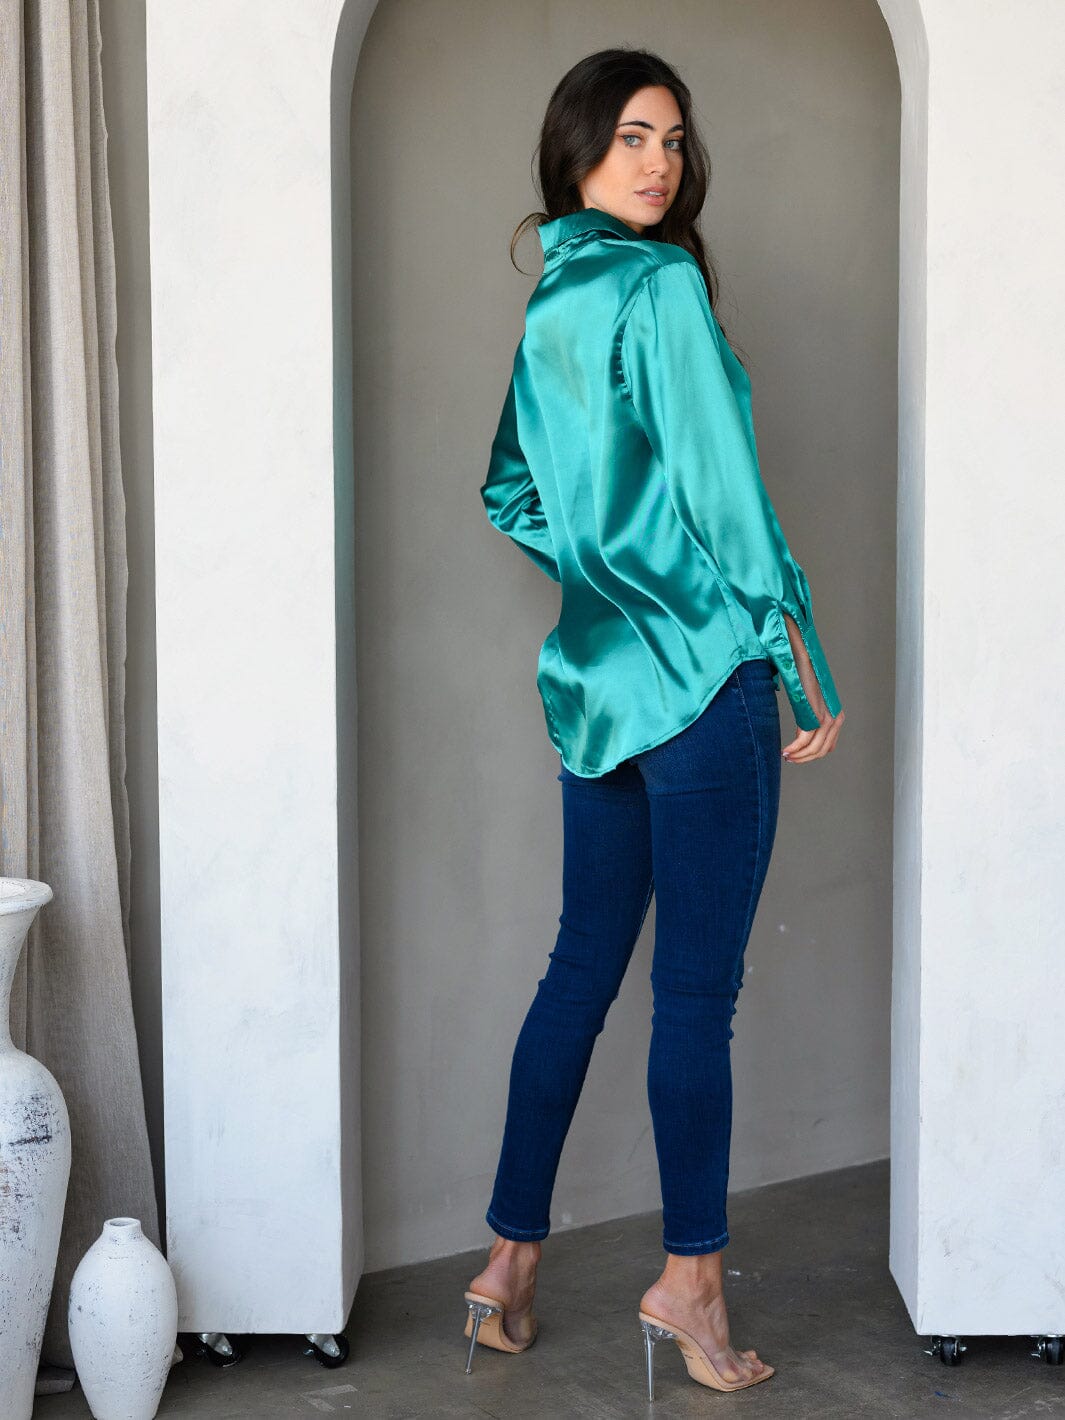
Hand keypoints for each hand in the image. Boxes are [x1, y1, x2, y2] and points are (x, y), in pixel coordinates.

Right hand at [779, 611, 844, 763]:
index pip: (829, 743)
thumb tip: (795, 719)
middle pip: (824, 749)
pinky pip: (806, 738)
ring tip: (786, 756)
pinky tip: (786, 751)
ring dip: (800, 756)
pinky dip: (796, 749)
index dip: (812, 754)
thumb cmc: (797, 665)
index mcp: (833, 708)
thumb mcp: (805, 691)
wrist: (796, 646)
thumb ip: (805, 707)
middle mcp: (834, 712)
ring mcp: (826, 712)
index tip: (796, 755)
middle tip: (789, 758)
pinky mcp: (814, 709)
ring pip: (816, 747)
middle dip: (805, 758)